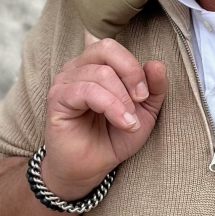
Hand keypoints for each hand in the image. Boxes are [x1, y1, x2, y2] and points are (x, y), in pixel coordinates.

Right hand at [41, 34, 167, 198]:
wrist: (91, 168)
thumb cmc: (113, 138)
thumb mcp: (144, 112)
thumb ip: (154, 88)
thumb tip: (157, 64)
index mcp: (95, 65)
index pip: (114, 48)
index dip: (134, 67)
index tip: (145, 96)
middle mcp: (77, 68)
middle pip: (106, 49)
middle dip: (131, 74)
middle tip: (140, 101)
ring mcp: (64, 82)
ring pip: (101, 73)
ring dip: (123, 100)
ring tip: (130, 123)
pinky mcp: (57, 99)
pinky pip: (87, 91)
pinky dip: (112, 107)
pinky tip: (123, 123)